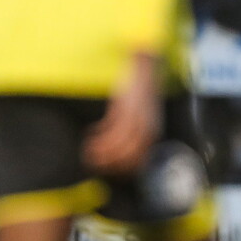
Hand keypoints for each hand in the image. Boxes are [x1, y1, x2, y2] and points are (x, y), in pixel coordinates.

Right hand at [83, 55, 161, 176]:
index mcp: (152, 133)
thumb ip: (135, 137)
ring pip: (117, 144)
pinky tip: (91, 132)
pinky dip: (98, 134)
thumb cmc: (142, 97)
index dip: (121, 170)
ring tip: (88, 149)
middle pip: (126, 156)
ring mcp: (137, 118)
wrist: (147, 69)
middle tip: (93, 161)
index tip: (108, 171)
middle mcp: (147, 128)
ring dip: (99, 151)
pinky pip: (111, 127)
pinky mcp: (126, 107)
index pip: (138, 161)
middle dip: (107, 163)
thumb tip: (120, 156)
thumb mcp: (143, 120)